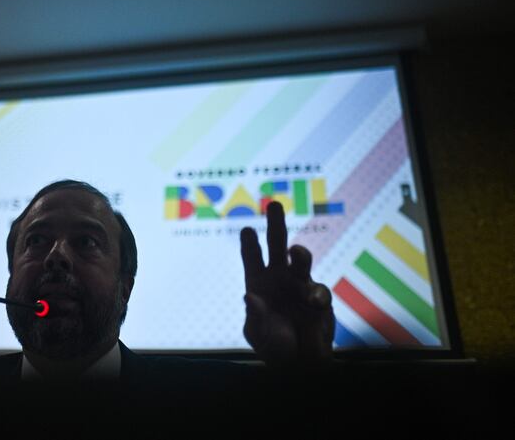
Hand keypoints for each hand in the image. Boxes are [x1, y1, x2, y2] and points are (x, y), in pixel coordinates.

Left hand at [241, 201, 333, 364]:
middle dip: (276, 224)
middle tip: (274, 205)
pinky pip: (320, 291)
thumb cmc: (273, 347)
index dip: (249, 244)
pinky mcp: (320, 299)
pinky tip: (312, 304)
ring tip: (296, 252)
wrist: (300, 364)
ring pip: (302, 260)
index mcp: (258, 283)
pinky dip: (316, 296)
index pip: (252, 258)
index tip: (248, 230)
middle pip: (277, 245)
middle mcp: (279, 278)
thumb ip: (255, 317)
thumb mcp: (258, 334)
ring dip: (300, 254)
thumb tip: (249, 296)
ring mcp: (301, 285)